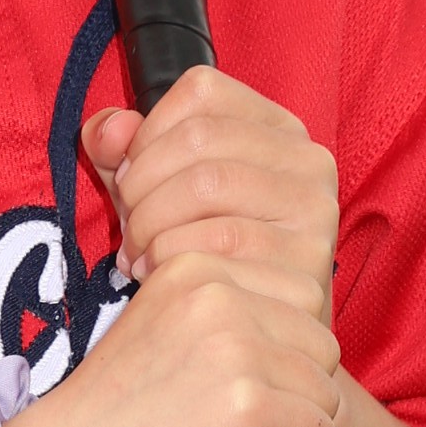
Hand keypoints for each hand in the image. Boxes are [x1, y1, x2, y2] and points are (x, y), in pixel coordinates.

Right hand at [5, 76, 342, 426]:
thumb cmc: (104, 414)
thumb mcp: (148, 321)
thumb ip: (190, 280)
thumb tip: (195, 191)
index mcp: (191, 264)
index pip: (297, 294)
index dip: (281, 351)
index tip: (235, 388)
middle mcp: (214, 290)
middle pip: (319, 339)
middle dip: (299, 390)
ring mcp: (230, 343)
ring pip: (324, 387)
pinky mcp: (244, 402)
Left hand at [82, 67, 338, 312]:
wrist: (259, 335)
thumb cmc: (202, 252)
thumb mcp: (158, 188)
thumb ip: (123, 148)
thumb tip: (109, 132)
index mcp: (276, 127)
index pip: (201, 91)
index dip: (147, 133)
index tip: (129, 177)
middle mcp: (308, 160)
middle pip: (198, 138)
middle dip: (141, 185)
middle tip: (128, 227)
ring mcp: (316, 210)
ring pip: (205, 186)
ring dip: (150, 225)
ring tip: (139, 255)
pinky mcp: (309, 261)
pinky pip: (217, 244)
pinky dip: (169, 260)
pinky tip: (160, 279)